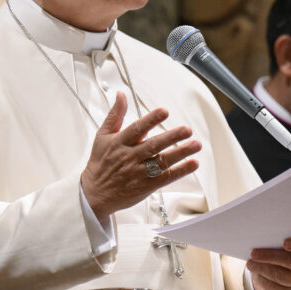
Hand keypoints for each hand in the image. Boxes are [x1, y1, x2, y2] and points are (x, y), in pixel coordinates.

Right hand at [80, 92, 200, 217]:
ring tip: (195, 145)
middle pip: (153, 145)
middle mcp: (130, 157)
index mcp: (120, 142)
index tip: (164, 112)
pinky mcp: (146, 186)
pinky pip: (165, 178)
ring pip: (162, 161)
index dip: (151, 120)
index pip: (137, 129)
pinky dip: (180, 171)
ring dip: (181, 153)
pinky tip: (193, 164)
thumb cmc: (100, 164)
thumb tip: (121, 95)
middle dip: (171, 137)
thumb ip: (115, 115)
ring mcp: (139, 172)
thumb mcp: (103, 136)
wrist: (94, 194)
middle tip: (187, 130)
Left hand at [247, 235, 290, 289]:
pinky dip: (264, 282)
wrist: (279, 272)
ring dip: (263, 270)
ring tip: (250, 264)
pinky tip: (256, 275)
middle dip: (270, 257)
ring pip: (282, 276)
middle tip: (253, 253)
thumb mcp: (279, 244)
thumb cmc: (278, 251)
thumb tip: (260, 242)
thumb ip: (275, 241)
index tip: (285, 243)